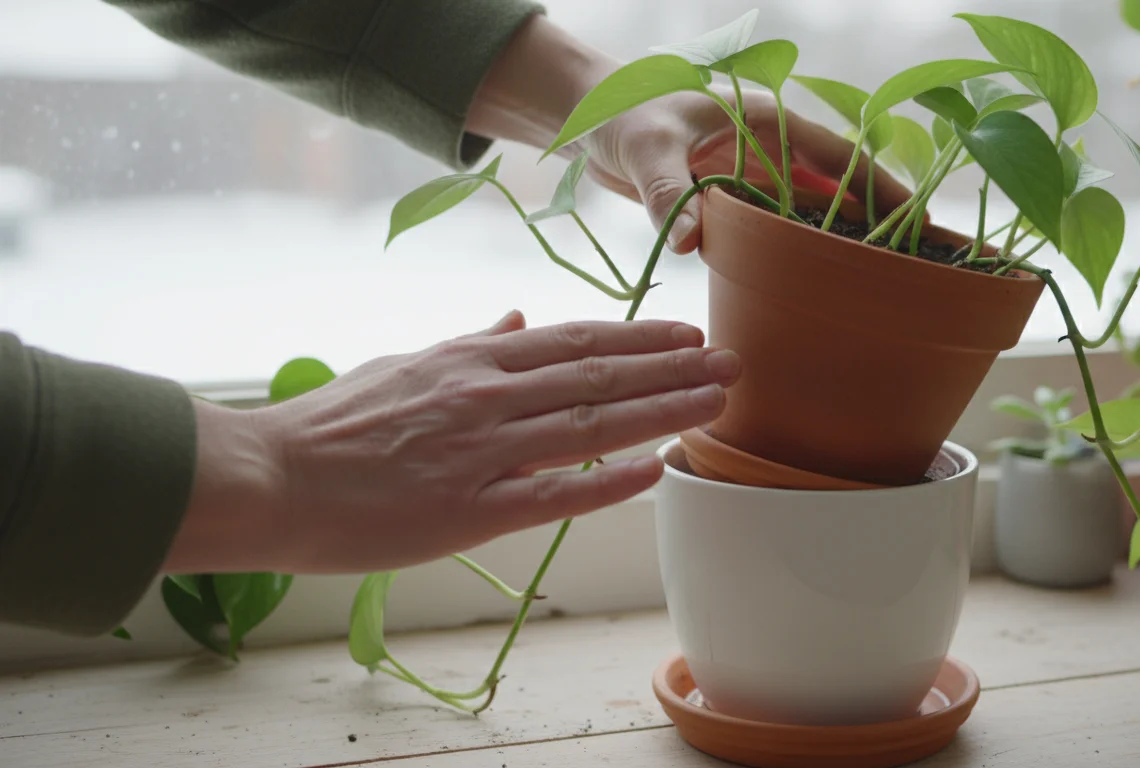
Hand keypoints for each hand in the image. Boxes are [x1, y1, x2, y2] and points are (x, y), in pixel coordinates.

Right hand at [166, 312, 739, 574]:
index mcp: (471, 358)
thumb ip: (470, 343)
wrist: (271, 477)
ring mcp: (481, 451)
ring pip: (590, 426)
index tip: (686, 336)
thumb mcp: (405, 364)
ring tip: (717, 403)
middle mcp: (486, 395)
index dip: (638, 338)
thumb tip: (519, 318)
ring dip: (663, 412)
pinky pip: (553, 492)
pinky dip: (610, 481)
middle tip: (731, 363)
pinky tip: (658, 468)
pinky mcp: (468, 509)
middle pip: (598, 377)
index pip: (574, 341)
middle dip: (673, 369)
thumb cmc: (333, 423)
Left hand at [465, 15, 913, 253]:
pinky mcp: (731, 204)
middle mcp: (771, 153)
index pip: (840, 159)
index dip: (883, 191)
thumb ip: (669, 192)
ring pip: (810, 218)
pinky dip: (797, 257)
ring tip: (881, 291)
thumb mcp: (647, 148)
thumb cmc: (623, 114)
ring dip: (840, 248)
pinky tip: (815, 291)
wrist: (590, 119)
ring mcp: (754, 180)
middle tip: (917, 273)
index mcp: (768, 124)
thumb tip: (690, 241)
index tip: (923, 225)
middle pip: (838, 193)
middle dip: (877, 228)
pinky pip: (774, 233)